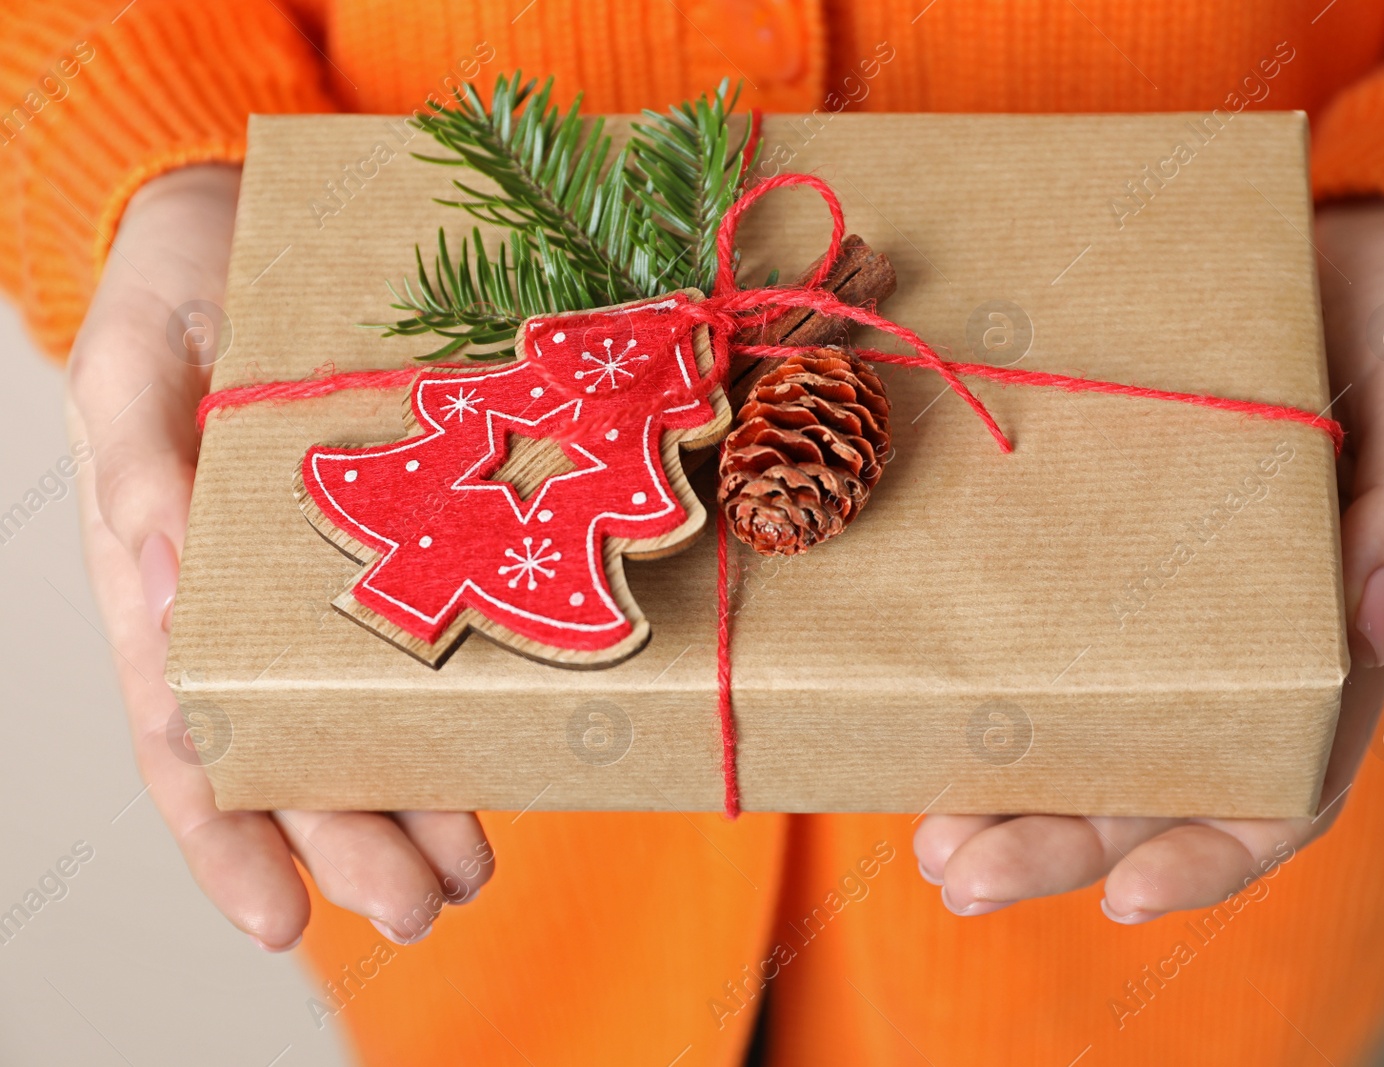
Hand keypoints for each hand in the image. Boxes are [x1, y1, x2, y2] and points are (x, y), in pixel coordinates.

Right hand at [68, 164, 494, 948]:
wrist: (247, 218)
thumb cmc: (178, 284)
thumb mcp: (137, 360)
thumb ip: (137, 468)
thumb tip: (152, 589)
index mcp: (162, 581)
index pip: (186, 740)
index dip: (226, 839)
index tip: (282, 922)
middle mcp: (246, 603)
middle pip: (294, 753)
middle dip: (354, 845)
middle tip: (425, 908)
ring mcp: (323, 575)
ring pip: (368, 714)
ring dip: (417, 801)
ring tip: (472, 871)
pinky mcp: (398, 529)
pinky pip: (427, 630)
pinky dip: (459, 699)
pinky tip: (505, 750)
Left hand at [915, 199, 1383, 919]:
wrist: (1332, 244)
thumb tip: (1367, 623)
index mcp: (1321, 643)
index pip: (1275, 785)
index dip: (1207, 853)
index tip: (1127, 896)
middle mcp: (1225, 643)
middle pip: (1144, 783)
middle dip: (1056, 844)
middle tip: (959, 872)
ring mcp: (1148, 600)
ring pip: (1075, 731)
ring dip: (999, 797)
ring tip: (924, 837)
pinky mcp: (1080, 535)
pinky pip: (1028, 627)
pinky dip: (975, 683)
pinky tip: (914, 711)